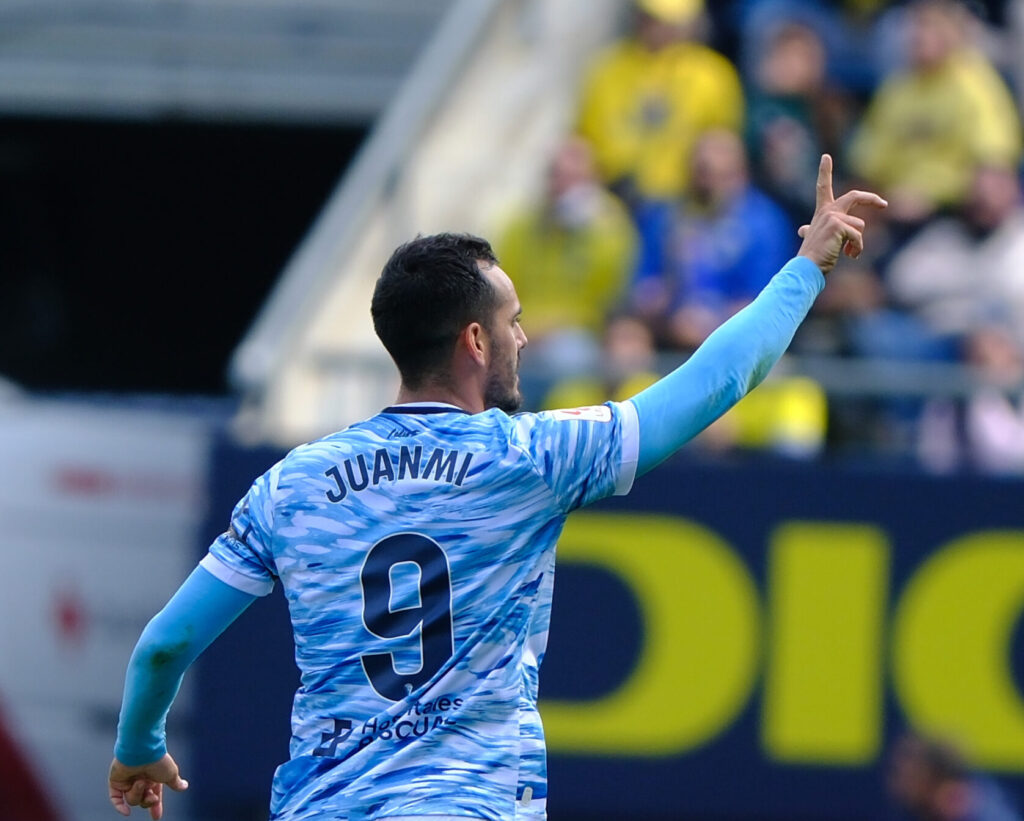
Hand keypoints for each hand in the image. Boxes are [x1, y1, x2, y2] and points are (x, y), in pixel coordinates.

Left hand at [109, 754, 188, 818]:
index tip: (157, 817)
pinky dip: (119, 806)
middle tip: (151, 795)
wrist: (142, 750)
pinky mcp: (117, 781)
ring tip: (140, 782)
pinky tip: (126, 812)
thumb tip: (184, 786)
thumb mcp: (171, 774)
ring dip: (137, 793)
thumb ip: (176, 782)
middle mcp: (141, 780)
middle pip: (142, 800)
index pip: (155, 796)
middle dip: (147, 800)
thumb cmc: (158, 760)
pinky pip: (115, 798)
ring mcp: (128, 781)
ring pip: (132, 799)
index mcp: (154, 778)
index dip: (156, 806)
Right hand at [797, 154, 886, 274]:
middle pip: (855, 197)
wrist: (806, 266)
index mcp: (822, 212)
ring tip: (847, 253)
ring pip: (860, 226)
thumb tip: (801, 229)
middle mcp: (827, 211)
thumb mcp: (811, 237)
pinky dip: (856, 248)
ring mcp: (833, 217)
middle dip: (871, 199)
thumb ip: (809, 230)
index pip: (823, 187)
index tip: (826, 156)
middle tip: (883, 204)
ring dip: (857, 242)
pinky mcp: (839, 225)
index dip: (824, 171)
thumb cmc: (811, 255)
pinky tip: (848, 255)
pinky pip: (858, 236)